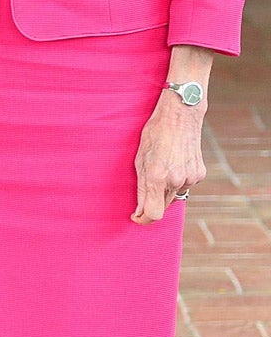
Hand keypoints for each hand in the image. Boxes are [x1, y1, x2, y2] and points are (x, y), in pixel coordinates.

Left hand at [132, 90, 205, 222]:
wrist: (180, 116)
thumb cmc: (154, 134)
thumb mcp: (139, 159)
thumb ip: (141, 187)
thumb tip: (140, 210)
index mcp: (156, 176)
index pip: (152, 213)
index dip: (143, 219)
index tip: (136, 217)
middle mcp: (175, 180)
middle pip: (163, 206)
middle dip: (152, 203)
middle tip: (145, 189)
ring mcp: (190, 177)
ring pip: (175, 196)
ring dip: (165, 191)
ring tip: (161, 170)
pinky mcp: (200, 174)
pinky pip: (185, 186)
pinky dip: (177, 182)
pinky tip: (173, 165)